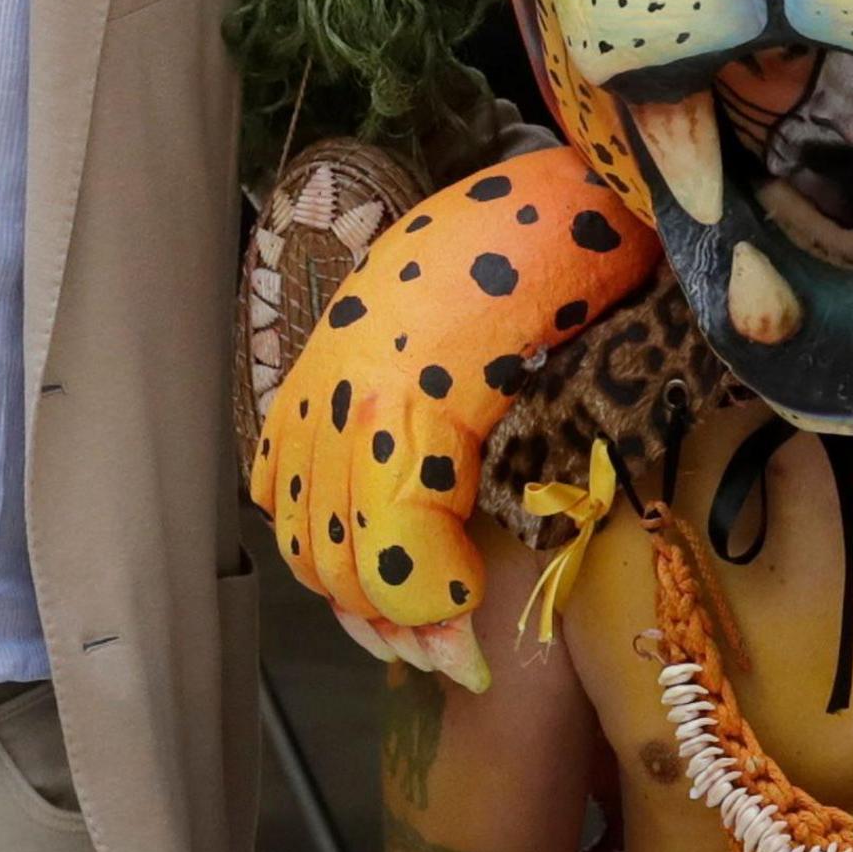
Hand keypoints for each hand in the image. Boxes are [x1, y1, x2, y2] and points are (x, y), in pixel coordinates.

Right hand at [245, 147, 659, 691]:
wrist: (534, 196)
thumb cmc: (569, 279)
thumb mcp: (574, 381)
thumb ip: (538, 488)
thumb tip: (496, 601)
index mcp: (408, 395)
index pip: (390, 556)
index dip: (434, 614)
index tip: (483, 642)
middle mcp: (343, 393)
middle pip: (336, 562)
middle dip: (398, 625)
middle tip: (461, 656)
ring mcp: (317, 384)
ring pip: (300, 534)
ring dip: (353, 595)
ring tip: (418, 621)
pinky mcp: (308, 376)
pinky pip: (277, 481)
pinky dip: (312, 534)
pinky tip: (363, 552)